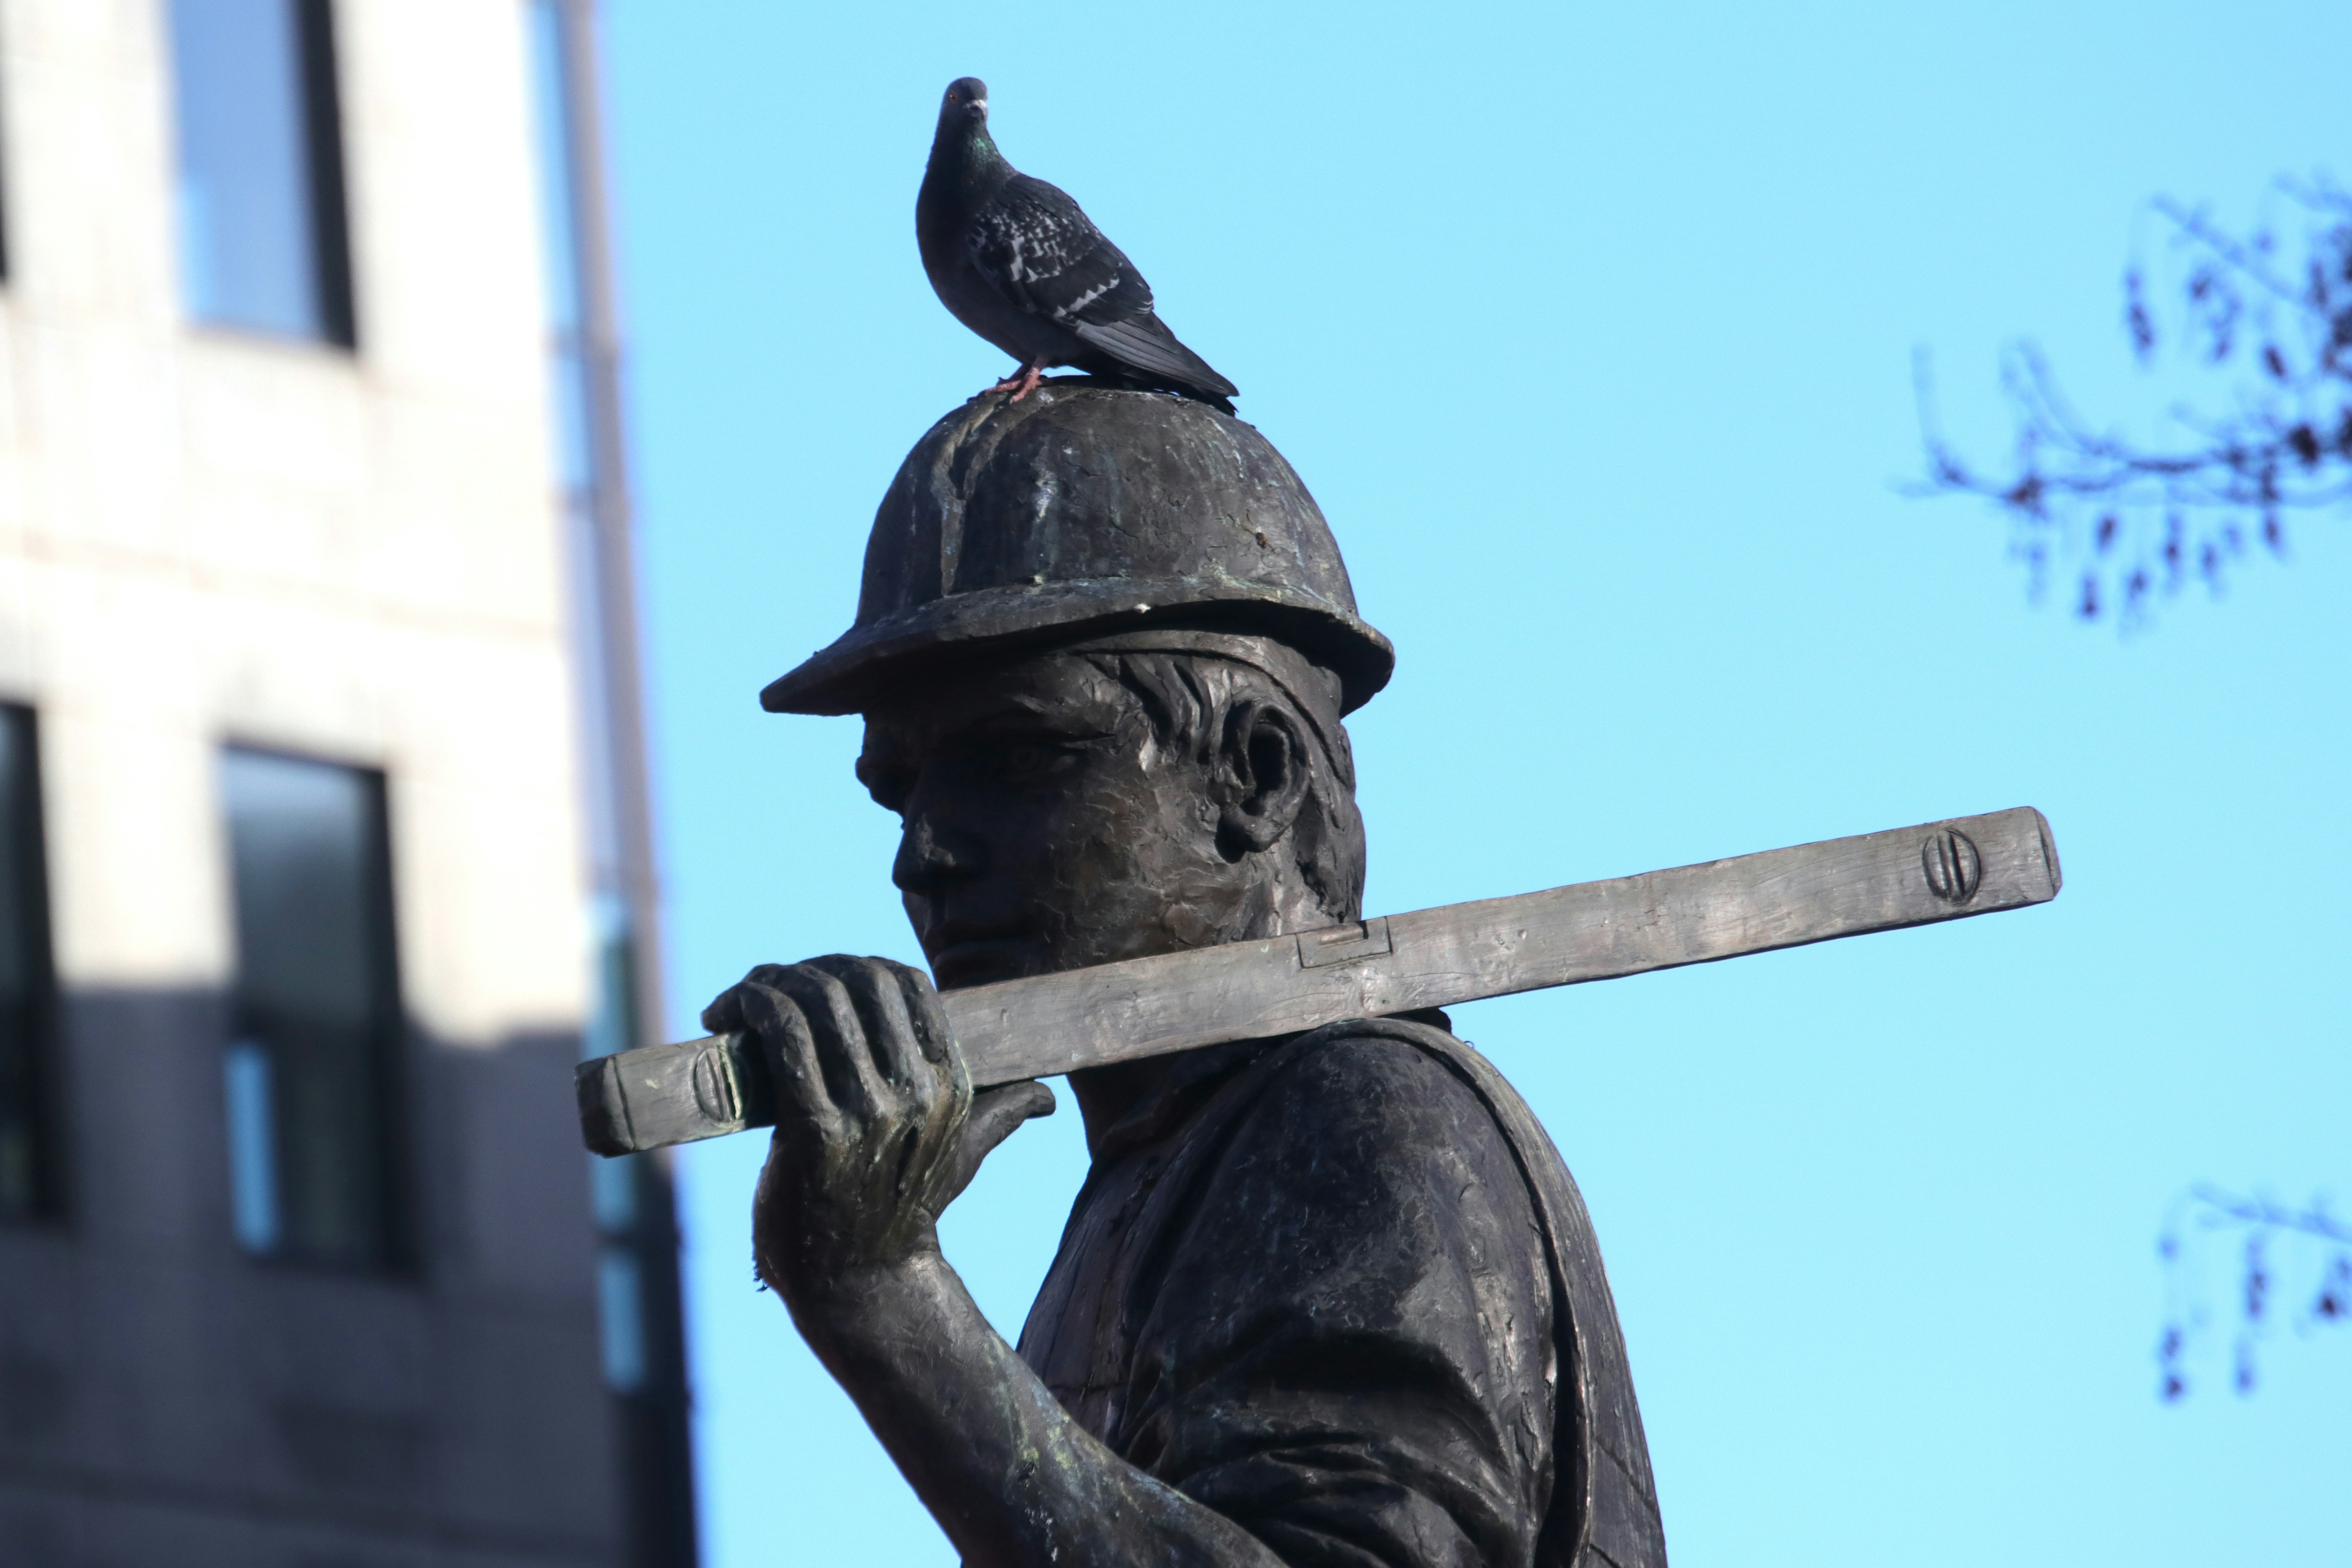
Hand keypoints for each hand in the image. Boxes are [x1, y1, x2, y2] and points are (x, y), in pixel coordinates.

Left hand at [700, 956, 1052, 1311]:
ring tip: (741, 997)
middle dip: (807, 967)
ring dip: (768, 982)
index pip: (904, 982)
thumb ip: (1000, 1115)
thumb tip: (1045, 1098)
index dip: (854, 965)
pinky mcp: (816, 1131)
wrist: (864, 1285)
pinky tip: (725, 1012)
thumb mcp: (962, 1158)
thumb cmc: (905, 1213)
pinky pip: (784, 1037)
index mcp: (951, 1084)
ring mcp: (868, 1112)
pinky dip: (750, 1007)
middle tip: (768, 984)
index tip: (813, 979)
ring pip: (816, 1001)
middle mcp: (917, 1092)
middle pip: (857, 981)